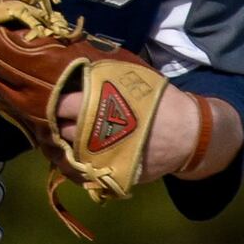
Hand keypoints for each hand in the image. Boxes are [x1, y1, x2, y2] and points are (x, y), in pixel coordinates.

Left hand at [56, 87, 238, 180]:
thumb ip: (104, 75)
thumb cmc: (161, 102)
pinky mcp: (115, 175)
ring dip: (62, 148)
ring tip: (59, 140)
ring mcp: (105, 159)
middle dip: (55, 125)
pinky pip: (87, 175)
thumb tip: (79, 69)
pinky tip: (74, 158)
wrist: (191, 135)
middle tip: (53, 120)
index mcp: (98, 107)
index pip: (61, 104)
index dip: (54, 102)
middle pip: (61, 132)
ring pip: (70, 156)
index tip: (52, 99)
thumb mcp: (133, 79)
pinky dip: (77, 167)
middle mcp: (96, 135)